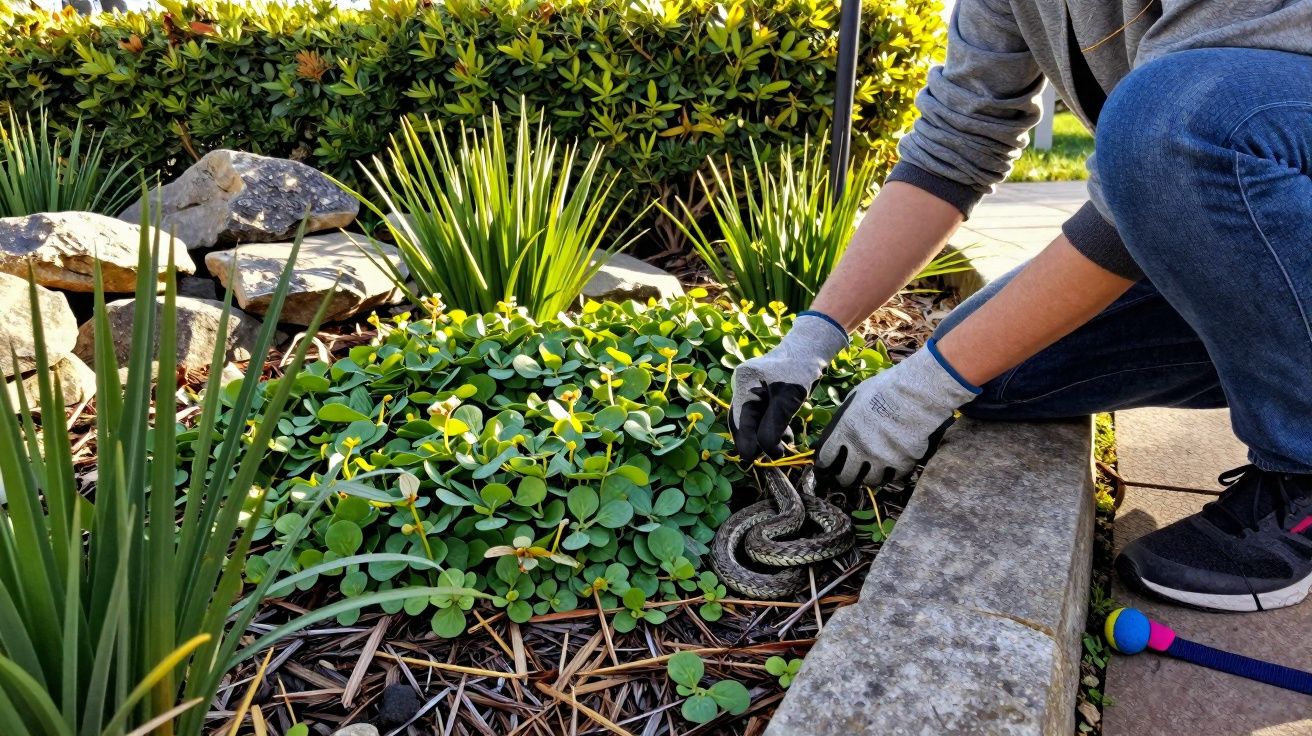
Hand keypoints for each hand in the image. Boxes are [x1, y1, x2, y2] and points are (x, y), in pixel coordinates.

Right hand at [729, 313, 848, 460]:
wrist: (811, 348)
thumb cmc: (800, 369)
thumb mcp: (788, 400)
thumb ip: (774, 427)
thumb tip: (767, 453)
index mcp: (743, 384)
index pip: (740, 421)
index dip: (746, 444)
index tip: (753, 463)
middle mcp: (742, 386)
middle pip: (742, 422)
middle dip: (753, 442)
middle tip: (765, 460)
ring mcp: (751, 388)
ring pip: (752, 420)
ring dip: (764, 436)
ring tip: (781, 449)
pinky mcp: (762, 392)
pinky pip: (761, 415)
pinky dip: (771, 427)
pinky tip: (785, 436)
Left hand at [815, 341, 979, 486]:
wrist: (917, 394)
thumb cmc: (885, 389)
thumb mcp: (856, 399)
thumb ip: (845, 419)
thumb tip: (838, 431)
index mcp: (845, 432)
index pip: (826, 458)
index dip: (825, 463)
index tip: (828, 465)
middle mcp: (860, 449)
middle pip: (846, 476)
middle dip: (844, 477)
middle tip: (847, 476)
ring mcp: (881, 459)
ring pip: (869, 481)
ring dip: (868, 477)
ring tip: (869, 473)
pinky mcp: (902, 464)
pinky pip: (892, 476)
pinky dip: (890, 473)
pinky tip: (890, 467)